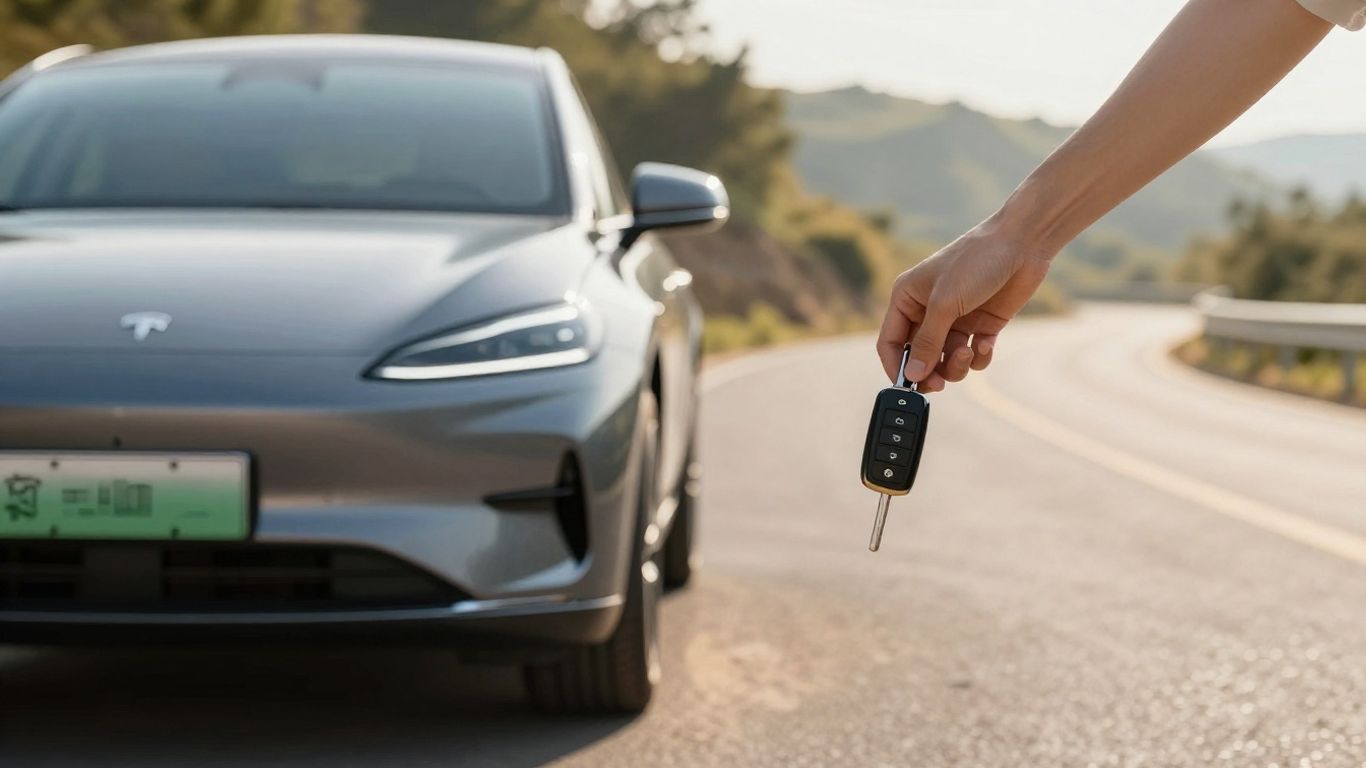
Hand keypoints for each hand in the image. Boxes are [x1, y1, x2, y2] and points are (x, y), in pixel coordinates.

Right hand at [876, 221, 1052, 390]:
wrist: (1022, 243)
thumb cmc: (975, 262)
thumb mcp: (945, 303)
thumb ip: (927, 342)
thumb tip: (911, 376)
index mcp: (908, 298)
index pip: (891, 342)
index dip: (896, 366)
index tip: (907, 387)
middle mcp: (928, 310)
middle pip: (920, 357)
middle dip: (929, 371)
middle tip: (939, 383)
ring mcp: (956, 319)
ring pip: (946, 360)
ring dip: (956, 364)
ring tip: (968, 351)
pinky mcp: (982, 324)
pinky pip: (973, 354)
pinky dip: (978, 356)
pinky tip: (986, 342)